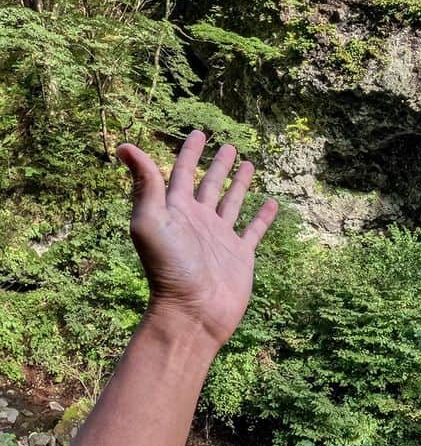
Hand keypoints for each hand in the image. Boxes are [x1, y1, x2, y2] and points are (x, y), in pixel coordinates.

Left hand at [116, 131, 278, 348]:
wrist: (193, 312)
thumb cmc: (169, 268)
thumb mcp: (151, 221)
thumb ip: (145, 184)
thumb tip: (125, 146)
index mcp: (176, 211)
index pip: (182, 174)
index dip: (189, 153)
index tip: (199, 133)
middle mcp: (198, 222)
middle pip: (209, 185)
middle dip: (217, 164)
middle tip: (228, 145)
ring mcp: (220, 238)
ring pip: (231, 203)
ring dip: (239, 184)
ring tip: (250, 164)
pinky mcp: (240, 255)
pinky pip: (254, 230)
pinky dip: (263, 216)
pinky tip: (271, 203)